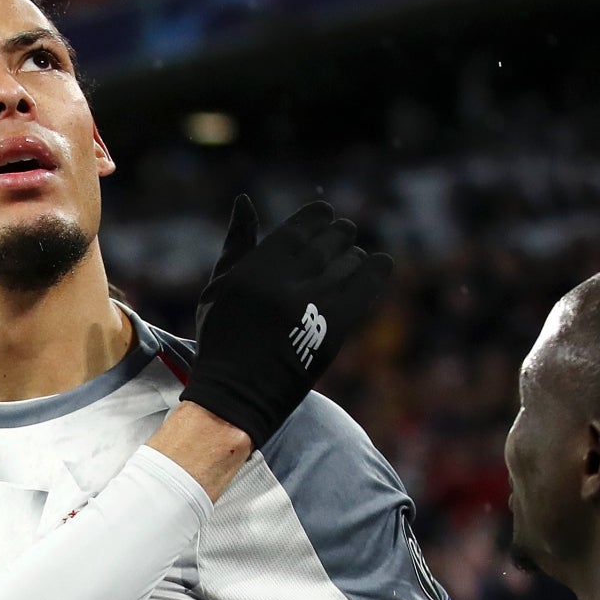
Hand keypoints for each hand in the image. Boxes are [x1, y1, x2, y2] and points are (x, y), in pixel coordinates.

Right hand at [178, 197, 393, 449]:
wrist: (235, 398)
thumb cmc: (222, 340)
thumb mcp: (218, 289)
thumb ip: (237, 245)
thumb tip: (245, 201)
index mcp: (254, 273)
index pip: (298, 231)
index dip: (318, 217)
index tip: (325, 215)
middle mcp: (283, 287)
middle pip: (325, 245)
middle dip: (340, 235)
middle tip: (345, 232)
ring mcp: (310, 312)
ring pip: (347, 267)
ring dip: (355, 256)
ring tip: (354, 256)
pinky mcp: (331, 334)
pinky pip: (362, 292)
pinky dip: (375, 274)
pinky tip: (380, 264)